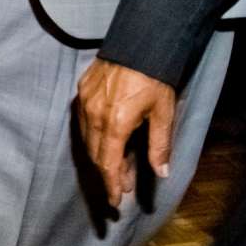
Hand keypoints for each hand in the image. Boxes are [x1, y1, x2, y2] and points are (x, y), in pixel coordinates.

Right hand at [76, 57, 177, 209]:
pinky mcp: (82, 91)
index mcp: (115, 124)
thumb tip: (161, 173)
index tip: (115, 202)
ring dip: (100, 158)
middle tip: (119, 190)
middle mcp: (94, 115)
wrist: (139, 43)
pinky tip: (105, 142)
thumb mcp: (163, 114)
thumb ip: (159, 145)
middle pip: (95, 155)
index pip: (109, 163)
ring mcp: (84, 102)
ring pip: (87, 140)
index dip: (112, 185)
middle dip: (106, 175)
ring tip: (116, 169)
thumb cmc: (155, 79)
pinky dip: (93, 137)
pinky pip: (83, 121)